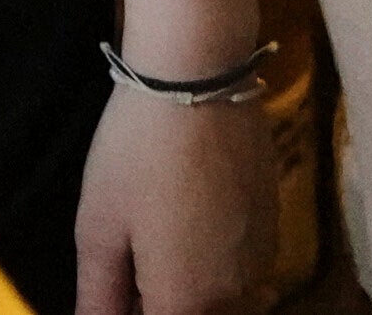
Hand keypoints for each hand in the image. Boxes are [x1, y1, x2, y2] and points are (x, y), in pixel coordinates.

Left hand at [77, 76, 276, 314]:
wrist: (199, 79)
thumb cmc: (137, 153)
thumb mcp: (99, 227)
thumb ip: (98, 297)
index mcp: (187, 303)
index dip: (129, 312)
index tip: (118, 285)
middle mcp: (236, 296)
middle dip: (160, 302)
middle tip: (129, 263)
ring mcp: (262, 260)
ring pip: (224, 301)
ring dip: (190, 287)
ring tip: (154, 237)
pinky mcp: (273, 224)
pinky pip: (243, 269)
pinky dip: (214, 262)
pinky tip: (187, 217)